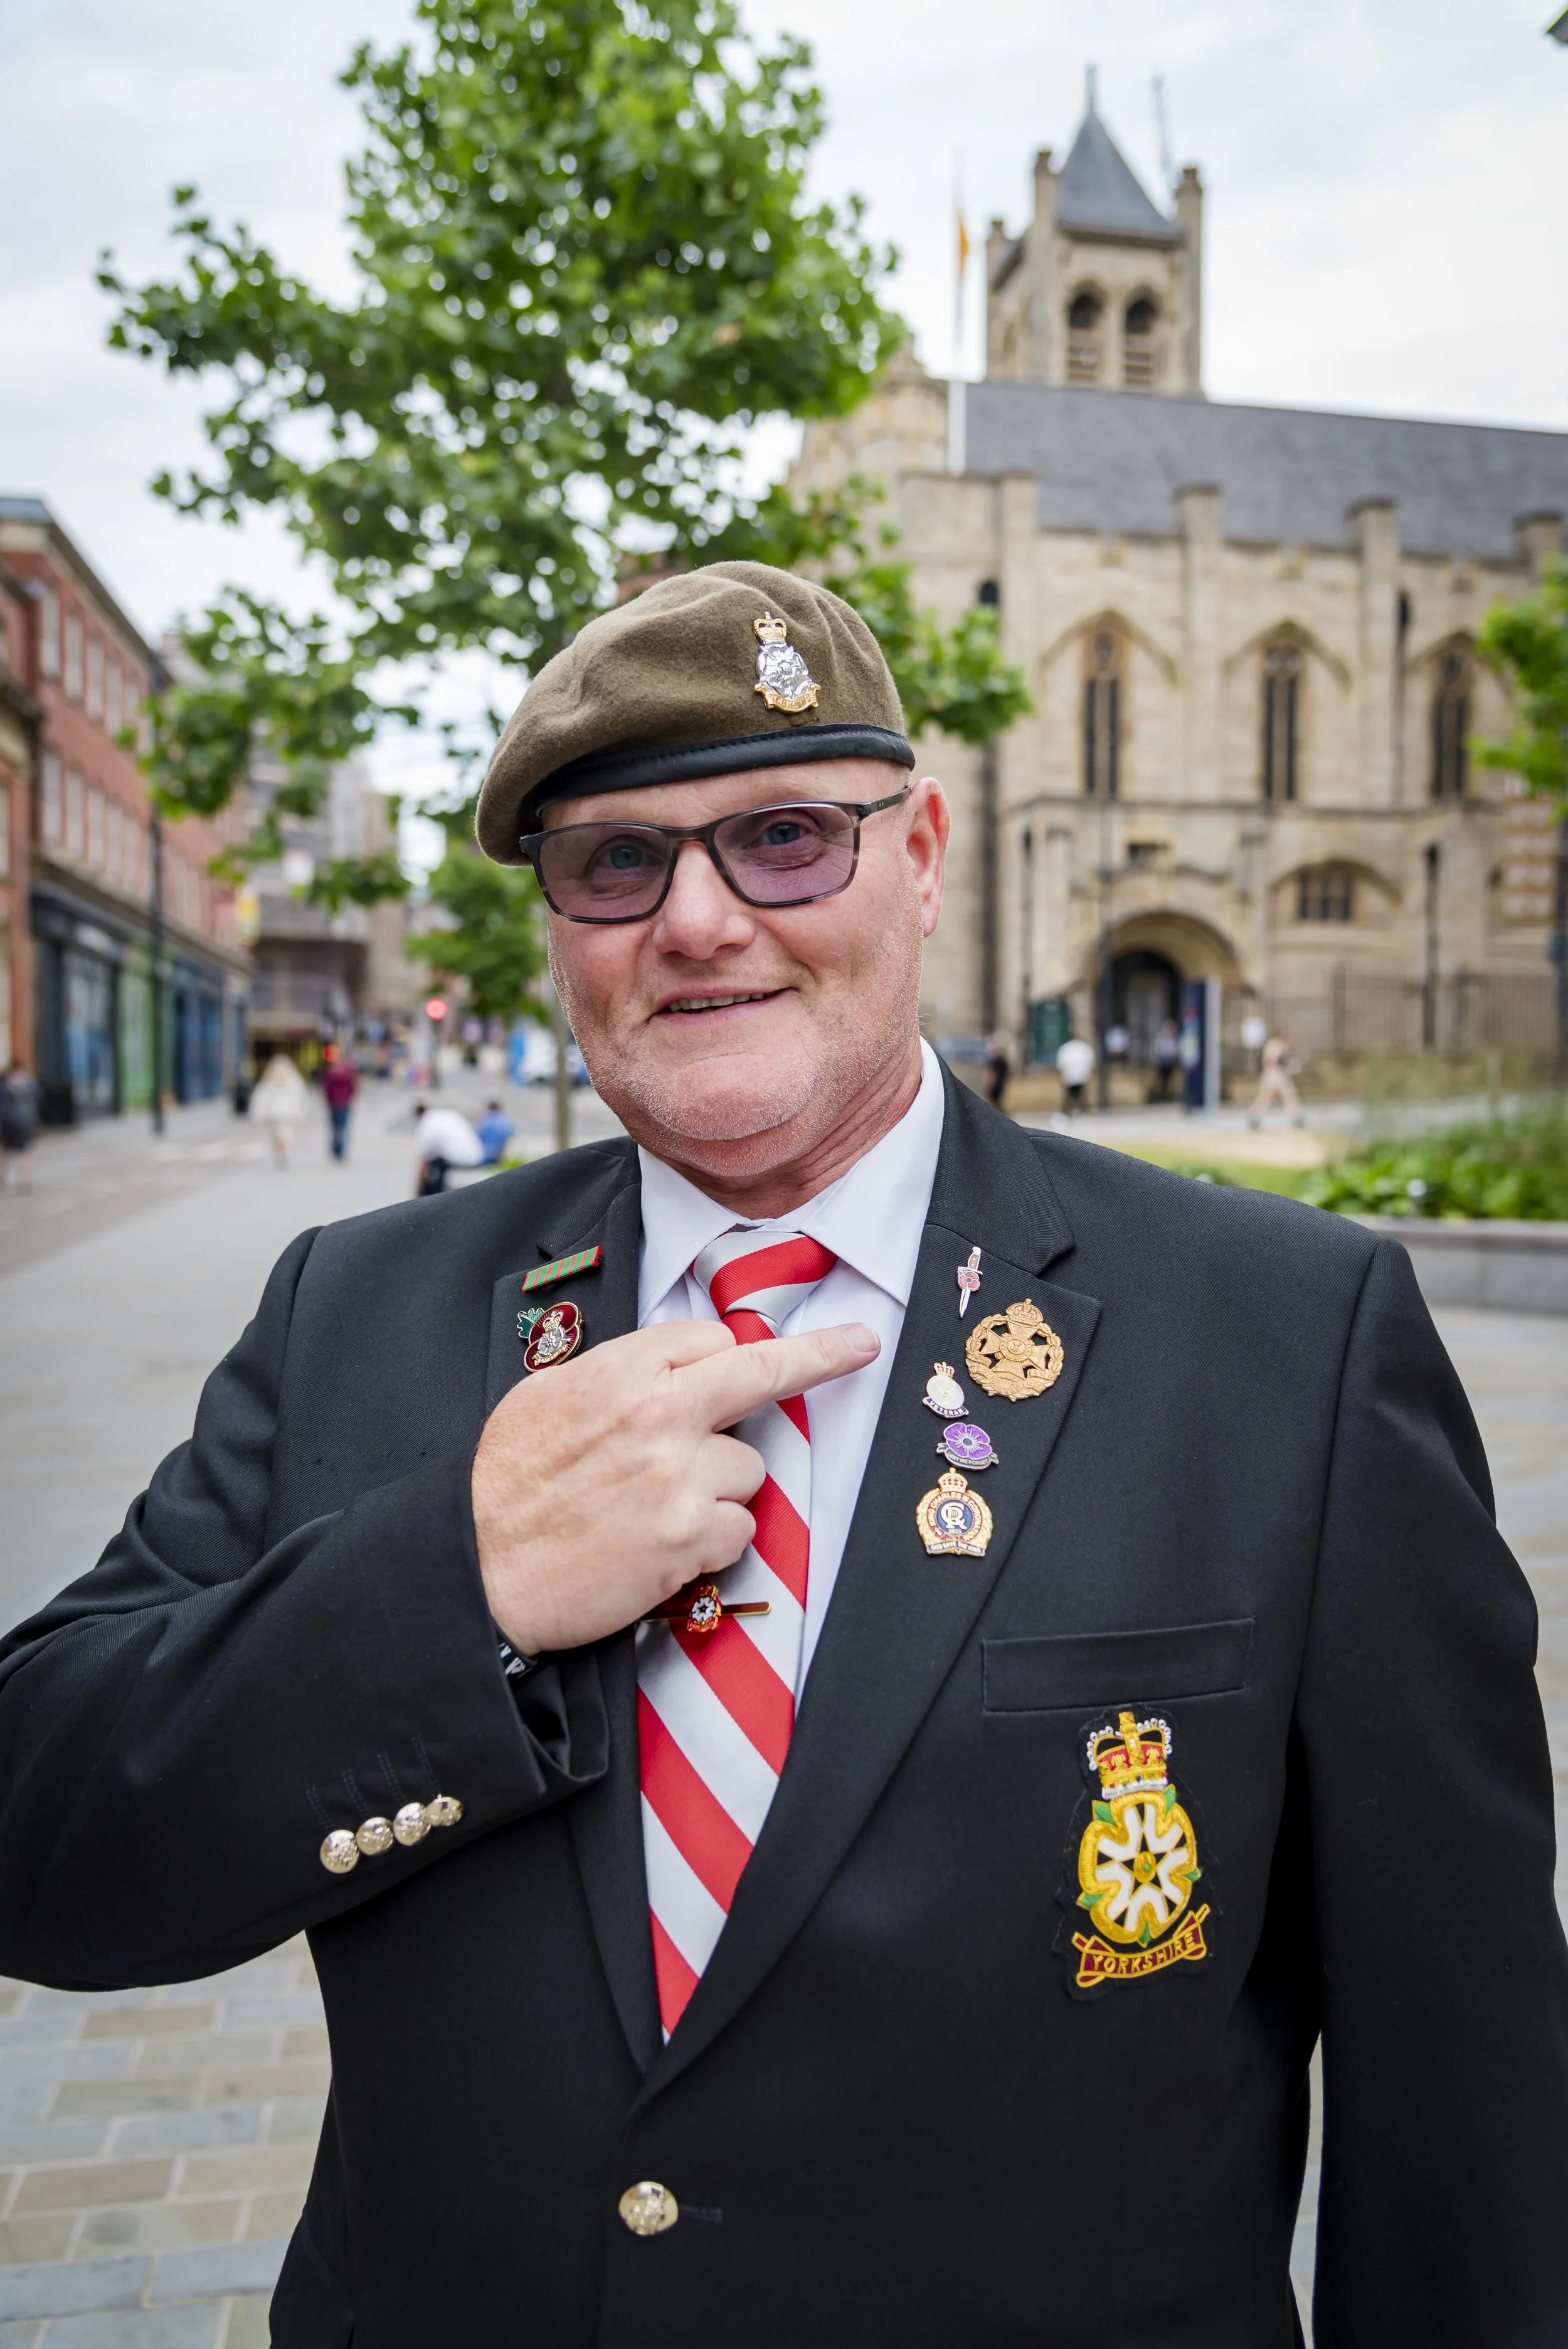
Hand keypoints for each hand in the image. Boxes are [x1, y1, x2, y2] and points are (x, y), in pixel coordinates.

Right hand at [472, 1318, 879, 1653]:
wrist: (478, 1568)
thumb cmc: (503, 1483)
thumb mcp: (547, 1397)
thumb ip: (617, 1374)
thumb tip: (672, 1366)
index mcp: (621, 1372)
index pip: (712, 1339)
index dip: (730, 1354)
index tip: (772, 1343)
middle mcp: (660, 1415)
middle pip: (763, 1373)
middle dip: (822, 1354)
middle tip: (860, 1344)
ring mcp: (680, 1479)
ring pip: (750, 1470)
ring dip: (721, 1489)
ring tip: (657, 1509)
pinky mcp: (689, 1540)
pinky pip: (738, 1530)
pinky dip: (711, 1541)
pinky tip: (661, 1547)